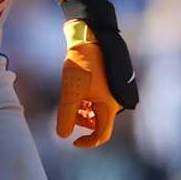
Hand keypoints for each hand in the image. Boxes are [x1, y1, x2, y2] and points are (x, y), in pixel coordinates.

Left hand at [57, 0, 137, 148]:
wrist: (92, 37)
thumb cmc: (83, 63)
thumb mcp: (70, 92)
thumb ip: (66, 116)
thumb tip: (63, 136)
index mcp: (110, 106)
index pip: (101, 135)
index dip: (87, 142)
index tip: (73, 141)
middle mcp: (117, 101)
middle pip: (98, 123)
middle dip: (82, 121)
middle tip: (68, 110)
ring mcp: (115, 92)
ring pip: (98, 111)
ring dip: (84, 110)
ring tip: (73, 97)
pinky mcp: (111, 83)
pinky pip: (100, 99)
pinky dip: (89, 100)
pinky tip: (78, 88)